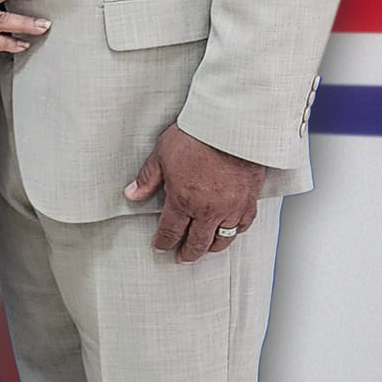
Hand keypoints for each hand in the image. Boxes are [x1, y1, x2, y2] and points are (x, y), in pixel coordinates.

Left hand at [124, 123, 264, 260]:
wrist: (231, 124)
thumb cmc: (198, 134)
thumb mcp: (162, 154)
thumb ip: (148, 178)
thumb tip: (132, 193)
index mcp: (183, 200)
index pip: (170, 232)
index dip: (163, 243)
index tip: (160, 246)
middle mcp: (208, 210)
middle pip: (197, 243)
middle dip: (187, 253)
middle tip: (183, 257)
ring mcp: (231, 207)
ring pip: (222, 239)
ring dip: (211, 247)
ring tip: (205, 248)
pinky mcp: (249, 200)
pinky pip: (243, 225)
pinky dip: (235, 232)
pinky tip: (231, 231)